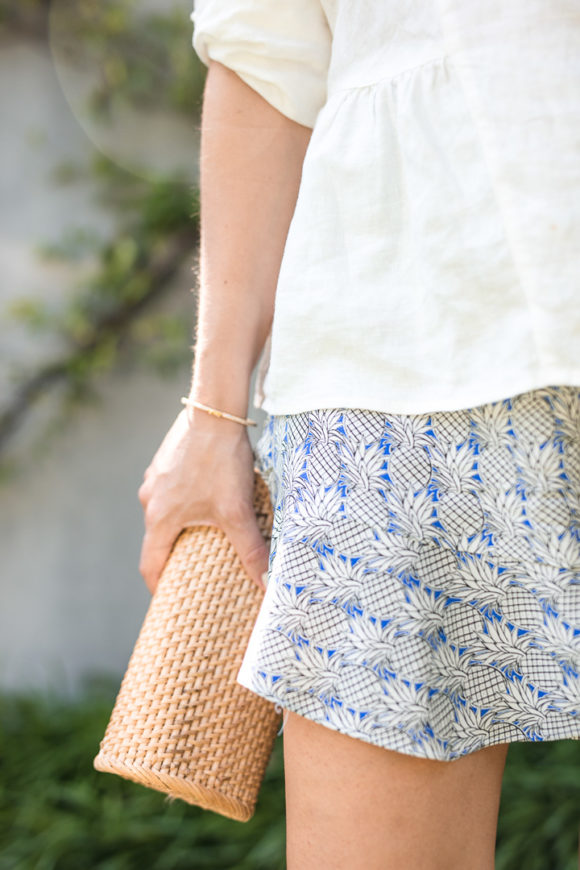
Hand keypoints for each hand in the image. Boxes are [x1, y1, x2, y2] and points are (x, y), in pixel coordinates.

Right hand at [137, 408, 269, 595]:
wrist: (215, 410)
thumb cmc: (221, 461)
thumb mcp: (237, 510)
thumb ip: (251, 549)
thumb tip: (266, 583)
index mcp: (160, 517)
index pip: (150, 564)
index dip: (159, 585)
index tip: (170, 599)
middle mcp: (151, 498)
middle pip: (157, 538)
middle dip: (174, 555)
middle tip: (195, 569)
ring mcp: (156, 476)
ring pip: (165, 512)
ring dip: (181, 526)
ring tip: (206, 534)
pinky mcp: (166, 460)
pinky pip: (172, 490)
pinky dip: (185, 502)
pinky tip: (208, 497)